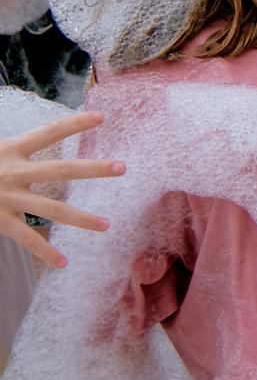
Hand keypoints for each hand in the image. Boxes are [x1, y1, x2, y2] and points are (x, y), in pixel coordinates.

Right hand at [0, 109, 119, 269]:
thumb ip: (16, 146)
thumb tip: (40, 135)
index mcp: (10, 149)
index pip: (48, 132)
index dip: (74, 124)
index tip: (101, 117)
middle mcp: (13, 172)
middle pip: (60, 170)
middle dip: (93, 169)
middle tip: (122, 167)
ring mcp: (7, 198)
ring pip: (51, 209)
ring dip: (81, 218)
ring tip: (106, 225)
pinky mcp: (0, 220)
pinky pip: (26, 238)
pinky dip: (44, 251)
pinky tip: (63, 262)